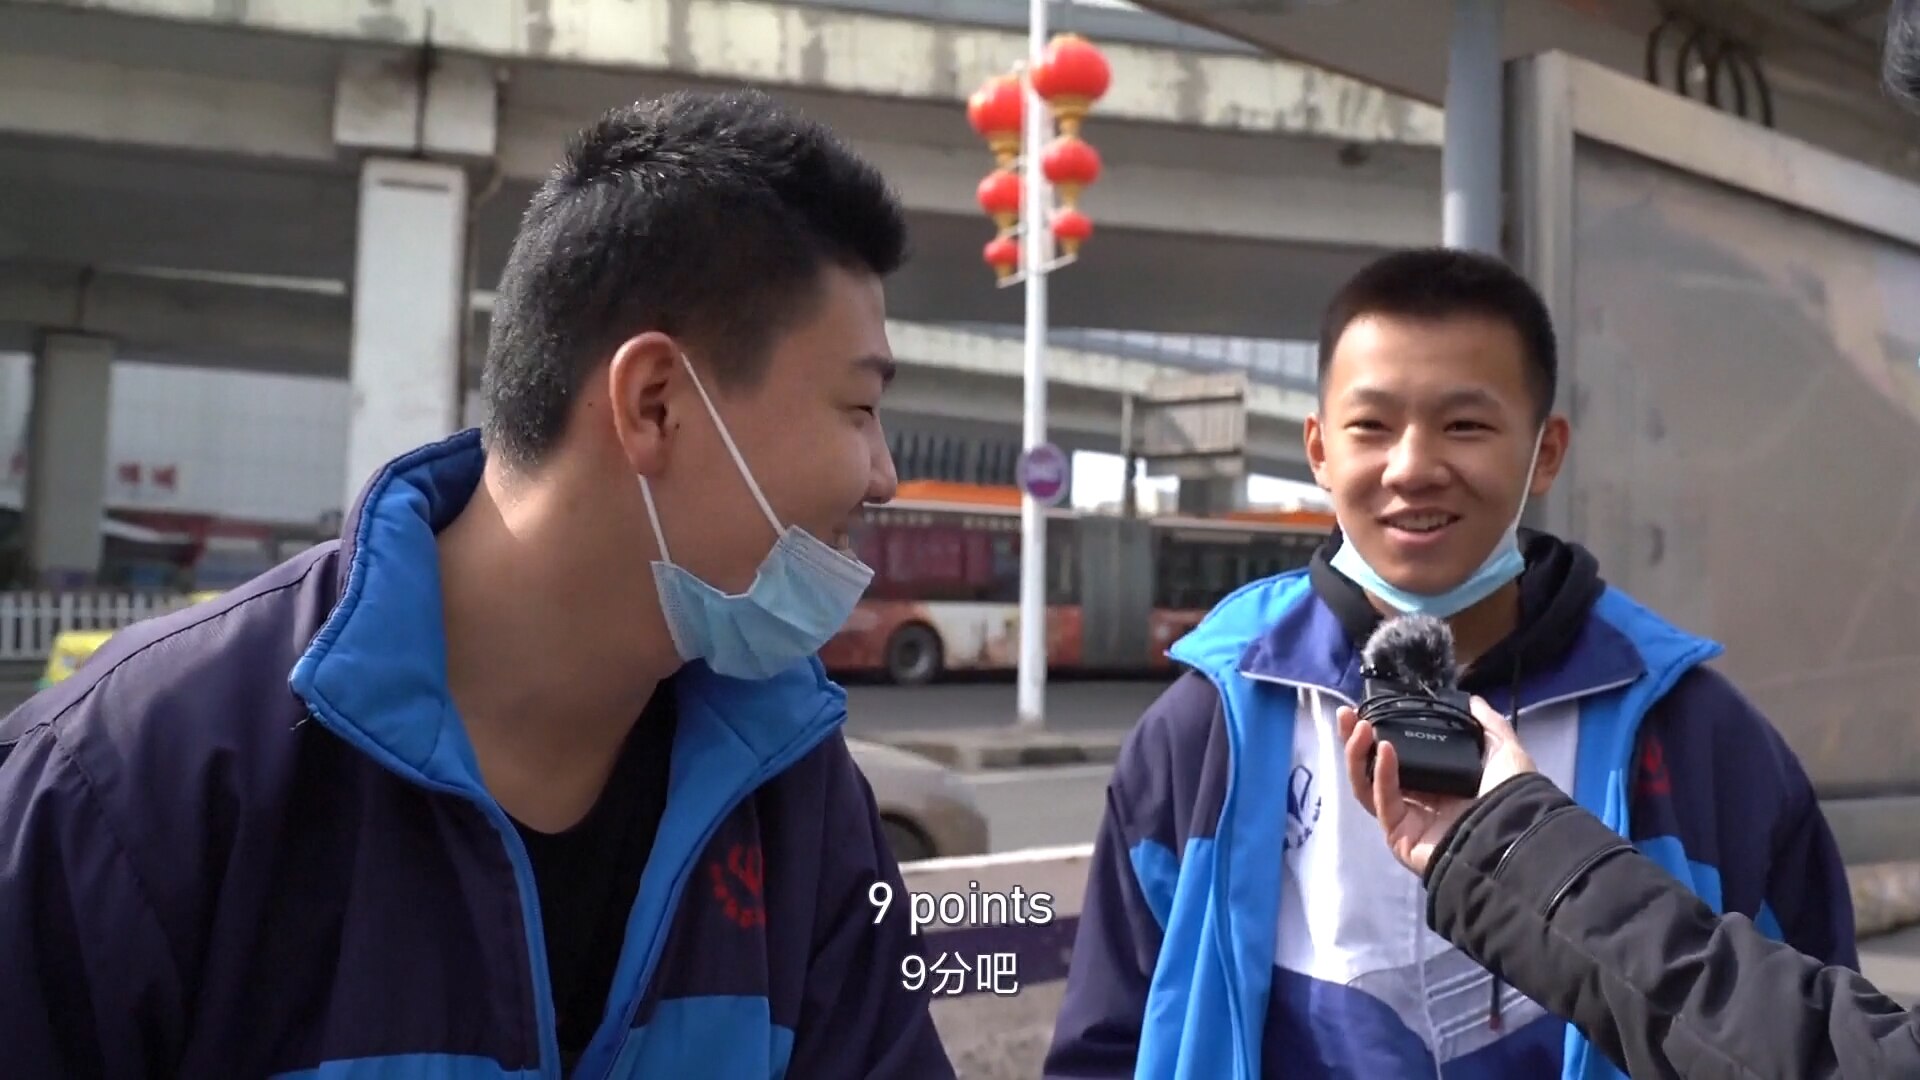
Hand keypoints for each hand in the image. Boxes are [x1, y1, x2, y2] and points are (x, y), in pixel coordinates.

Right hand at [1338, 696, 1538, 876]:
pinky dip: (1380, 774)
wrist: (1514, 834)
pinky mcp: (1399, 834)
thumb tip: (1472, 700)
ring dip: (1357, 755)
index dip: (1381, 731)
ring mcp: (1405, 818)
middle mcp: (1418, 798)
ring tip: (1358, 726)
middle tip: (1347, 714)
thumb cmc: (1510, 795)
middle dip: (1356, 740)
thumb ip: (1488, 725)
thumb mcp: (1504, 751)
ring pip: (1367, 785)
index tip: (1369, 708)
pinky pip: (1383, 801)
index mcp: (1438, 780)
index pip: (1398, 754)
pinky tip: (1384, 749)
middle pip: (1373, 768)